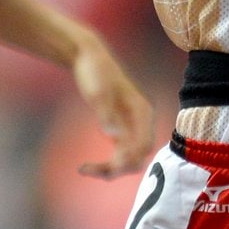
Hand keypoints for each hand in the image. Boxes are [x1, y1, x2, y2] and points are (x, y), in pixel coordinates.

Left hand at [70, 36, 153, 177]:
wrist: (89, 58)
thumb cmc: (96, 72)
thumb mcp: (98, 92)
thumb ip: (106, 114)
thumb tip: (113, 135)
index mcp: (142, 112)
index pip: (144, 145)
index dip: (130, 159)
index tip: (109, 166)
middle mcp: (140, 123)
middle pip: (137, 157)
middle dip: (119, 168)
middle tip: (90, 170)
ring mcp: (130, 128)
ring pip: (127, 160)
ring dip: (110, 169)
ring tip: (85, 170)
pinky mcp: (118, 131)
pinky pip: (117, 155)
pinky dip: (105, 164)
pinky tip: (85, 166)